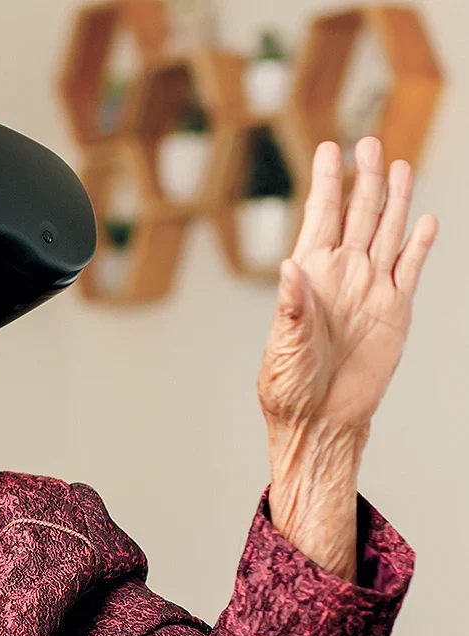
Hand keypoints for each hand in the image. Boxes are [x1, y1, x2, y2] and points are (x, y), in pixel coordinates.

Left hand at [258, 136, 436, 579]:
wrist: (321, 420)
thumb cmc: (288, 388)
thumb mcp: (283, 348)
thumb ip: (289, 307)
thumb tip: (290, 268)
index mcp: (308, 278)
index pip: (319, 219)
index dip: (326, 184)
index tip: (328, 148)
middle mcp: (341, 276)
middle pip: (357, 215)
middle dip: (362, 179)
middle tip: (367, 142)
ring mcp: (370, 290)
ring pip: (386, 232)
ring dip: (393, 200)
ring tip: (397, 165)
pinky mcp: (395, 310)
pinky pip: (411, 268)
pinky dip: (420, 244)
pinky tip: (425, 219)